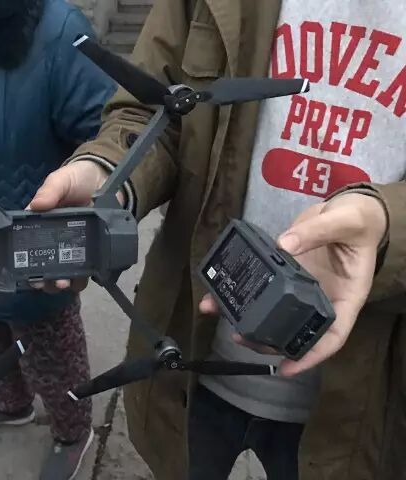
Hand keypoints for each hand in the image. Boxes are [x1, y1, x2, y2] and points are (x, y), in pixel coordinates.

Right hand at [27, 160, 123, 292]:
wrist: (105, 179)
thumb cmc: (77, 178)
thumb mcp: (61, 180)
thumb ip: (50, 190)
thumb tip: (35, 205)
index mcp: (41, 223)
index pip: (27, 245)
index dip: (25, 261)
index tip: (28, 272)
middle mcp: (53, 239)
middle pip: (43, 265)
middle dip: (44, 278)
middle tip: (48, 282)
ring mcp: (72, 248)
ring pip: (63, 272)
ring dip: (61, 282)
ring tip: (64, 284)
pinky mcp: (90, 252)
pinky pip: (84, 271)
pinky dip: (82, 279)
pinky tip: (82, 280)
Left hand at [200, 192, 387, 376]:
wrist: (346, 207)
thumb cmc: (357, 220)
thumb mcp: (345, 222)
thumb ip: (317, 232)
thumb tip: (284, 245)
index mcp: (345, 297)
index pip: (332, 336)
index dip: (311, 356)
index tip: (287, 369)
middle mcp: (321, 298)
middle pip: (296, 329)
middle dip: (268, 340)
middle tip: (241, 338)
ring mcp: (300, 288)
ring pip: (274, 311)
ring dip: (248, 318)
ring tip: (222, 317)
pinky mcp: (284, 273)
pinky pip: (262, 286)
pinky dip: (240, 291)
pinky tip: (218, 292)